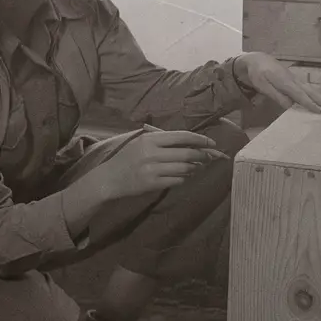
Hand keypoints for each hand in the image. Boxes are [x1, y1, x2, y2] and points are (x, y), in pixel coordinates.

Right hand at [96, 130, 221, 197]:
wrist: (109, 178)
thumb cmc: (128, 158)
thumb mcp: (142, 142)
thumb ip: (163, 141)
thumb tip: (191, 143)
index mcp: (151, 139)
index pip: (182, 136)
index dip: (200, 139)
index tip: (211, 143)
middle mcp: (152, 153)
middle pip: (187, 153)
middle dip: (202, 155)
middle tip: (209, 157)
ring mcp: (152, 170)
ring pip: (185, 168)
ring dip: (195, 168)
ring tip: (197, 167)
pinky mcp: (152, 184)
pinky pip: (177, 180)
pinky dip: (184, 178)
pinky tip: (184, 176)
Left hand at [234, 52, 320, 113]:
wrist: (258, 59)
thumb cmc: (258, 74)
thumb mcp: (263, 86)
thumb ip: (276, 95)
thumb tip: (290, 106)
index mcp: (286, 81)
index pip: (300, 94)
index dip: (309, 103)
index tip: (320, 111)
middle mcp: (294, 80)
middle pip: (311, 91)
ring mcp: (297, 79)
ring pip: (313, 89)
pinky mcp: (297, 80)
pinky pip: (311, 87)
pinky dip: (320, 92)